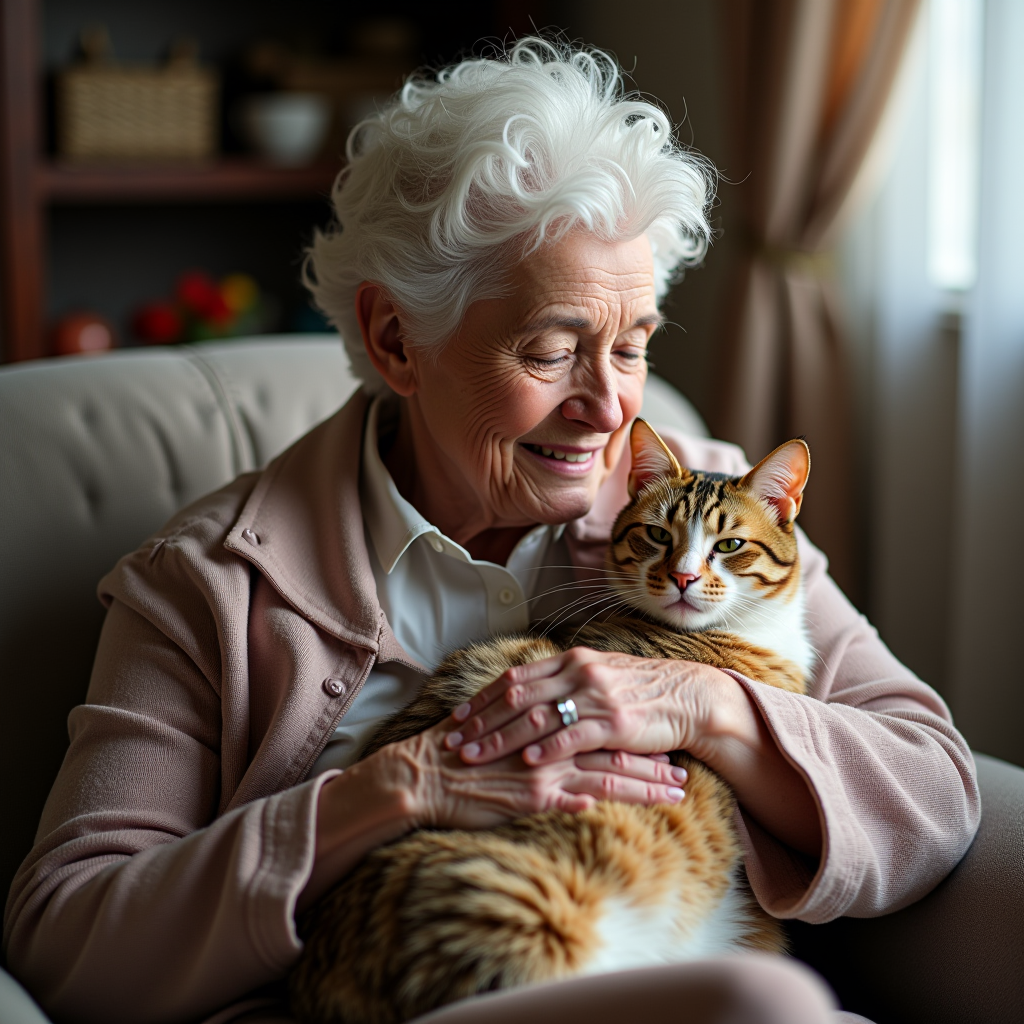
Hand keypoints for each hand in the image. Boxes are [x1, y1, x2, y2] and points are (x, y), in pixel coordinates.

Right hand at [382, 717, 686, 831]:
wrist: (425, 774)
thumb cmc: (459, 757)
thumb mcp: (499, 740)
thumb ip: (532, 741)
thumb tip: (553, 751)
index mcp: (544, 725)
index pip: (598, 729)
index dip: (632, 739)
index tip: (660, 747)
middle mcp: (550, 741)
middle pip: (613, 749)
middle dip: (651, 763)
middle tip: (683, 772)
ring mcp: (545, 766)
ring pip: (609, 772)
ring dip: (646, 784)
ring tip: (677, 793)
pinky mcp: (534, 793)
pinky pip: (581, 795)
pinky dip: (610, 797)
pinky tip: (637, 805)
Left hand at [443, 646, 731, 766]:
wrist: (688, 697)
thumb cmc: (641, 690)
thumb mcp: (598, 675)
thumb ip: (564, 682)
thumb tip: (528, 693)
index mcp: (571, 660)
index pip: (515, 678)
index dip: (483, 698)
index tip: (457, 717)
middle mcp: (579, 673)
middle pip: (516, 697)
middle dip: (481, 722)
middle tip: (453, 742)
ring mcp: (596, 697)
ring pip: (536, 717)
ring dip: (501, 739)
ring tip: (475, 757)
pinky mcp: (615, 723)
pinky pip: (573, 735)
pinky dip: (547, 748)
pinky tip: (526, 762)